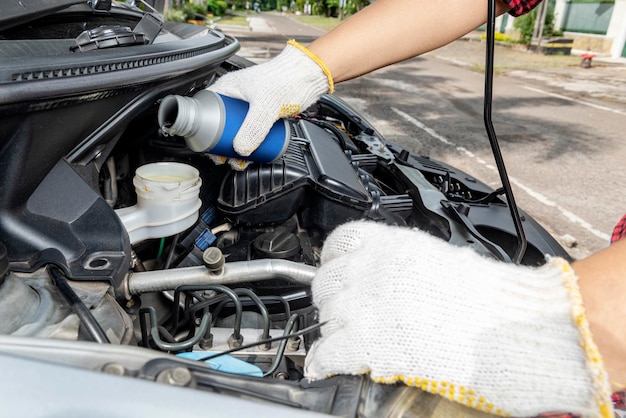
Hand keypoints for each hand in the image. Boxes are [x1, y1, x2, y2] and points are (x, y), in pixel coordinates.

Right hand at [208, 40, 332, 160]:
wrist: (308, 77)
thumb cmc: (285, 79)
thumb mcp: (264, 107)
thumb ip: (252, 129)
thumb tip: (240, 150)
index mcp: (227, 89)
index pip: (207, 112)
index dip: (206, 132)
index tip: (211, 147)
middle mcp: (235, 98)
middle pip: (220, 126)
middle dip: (222, 145)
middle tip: (225, 158)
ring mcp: (248, 107)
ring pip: (236, 131)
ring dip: (236, 148)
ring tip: (240, 161)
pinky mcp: (261, 115)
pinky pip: (250, 132)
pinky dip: (249, 144)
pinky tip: (252, 154)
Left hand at [305, 221, 611, 416]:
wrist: (510, 326)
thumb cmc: (491, 297)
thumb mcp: (440, 259)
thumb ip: (401, 263)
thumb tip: (386, 276)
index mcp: (391, 244)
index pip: (338, 242)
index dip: (333, 261)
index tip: (335, 271)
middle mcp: (371, 268)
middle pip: (325, 282)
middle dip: (332, 298)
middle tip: (344, 311)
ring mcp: (364, 304)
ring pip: (325, 317)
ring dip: (333, 330)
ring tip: (345, 339)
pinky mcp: (365, 342)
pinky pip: (326, 351)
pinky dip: (322, 361)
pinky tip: (323, 366)